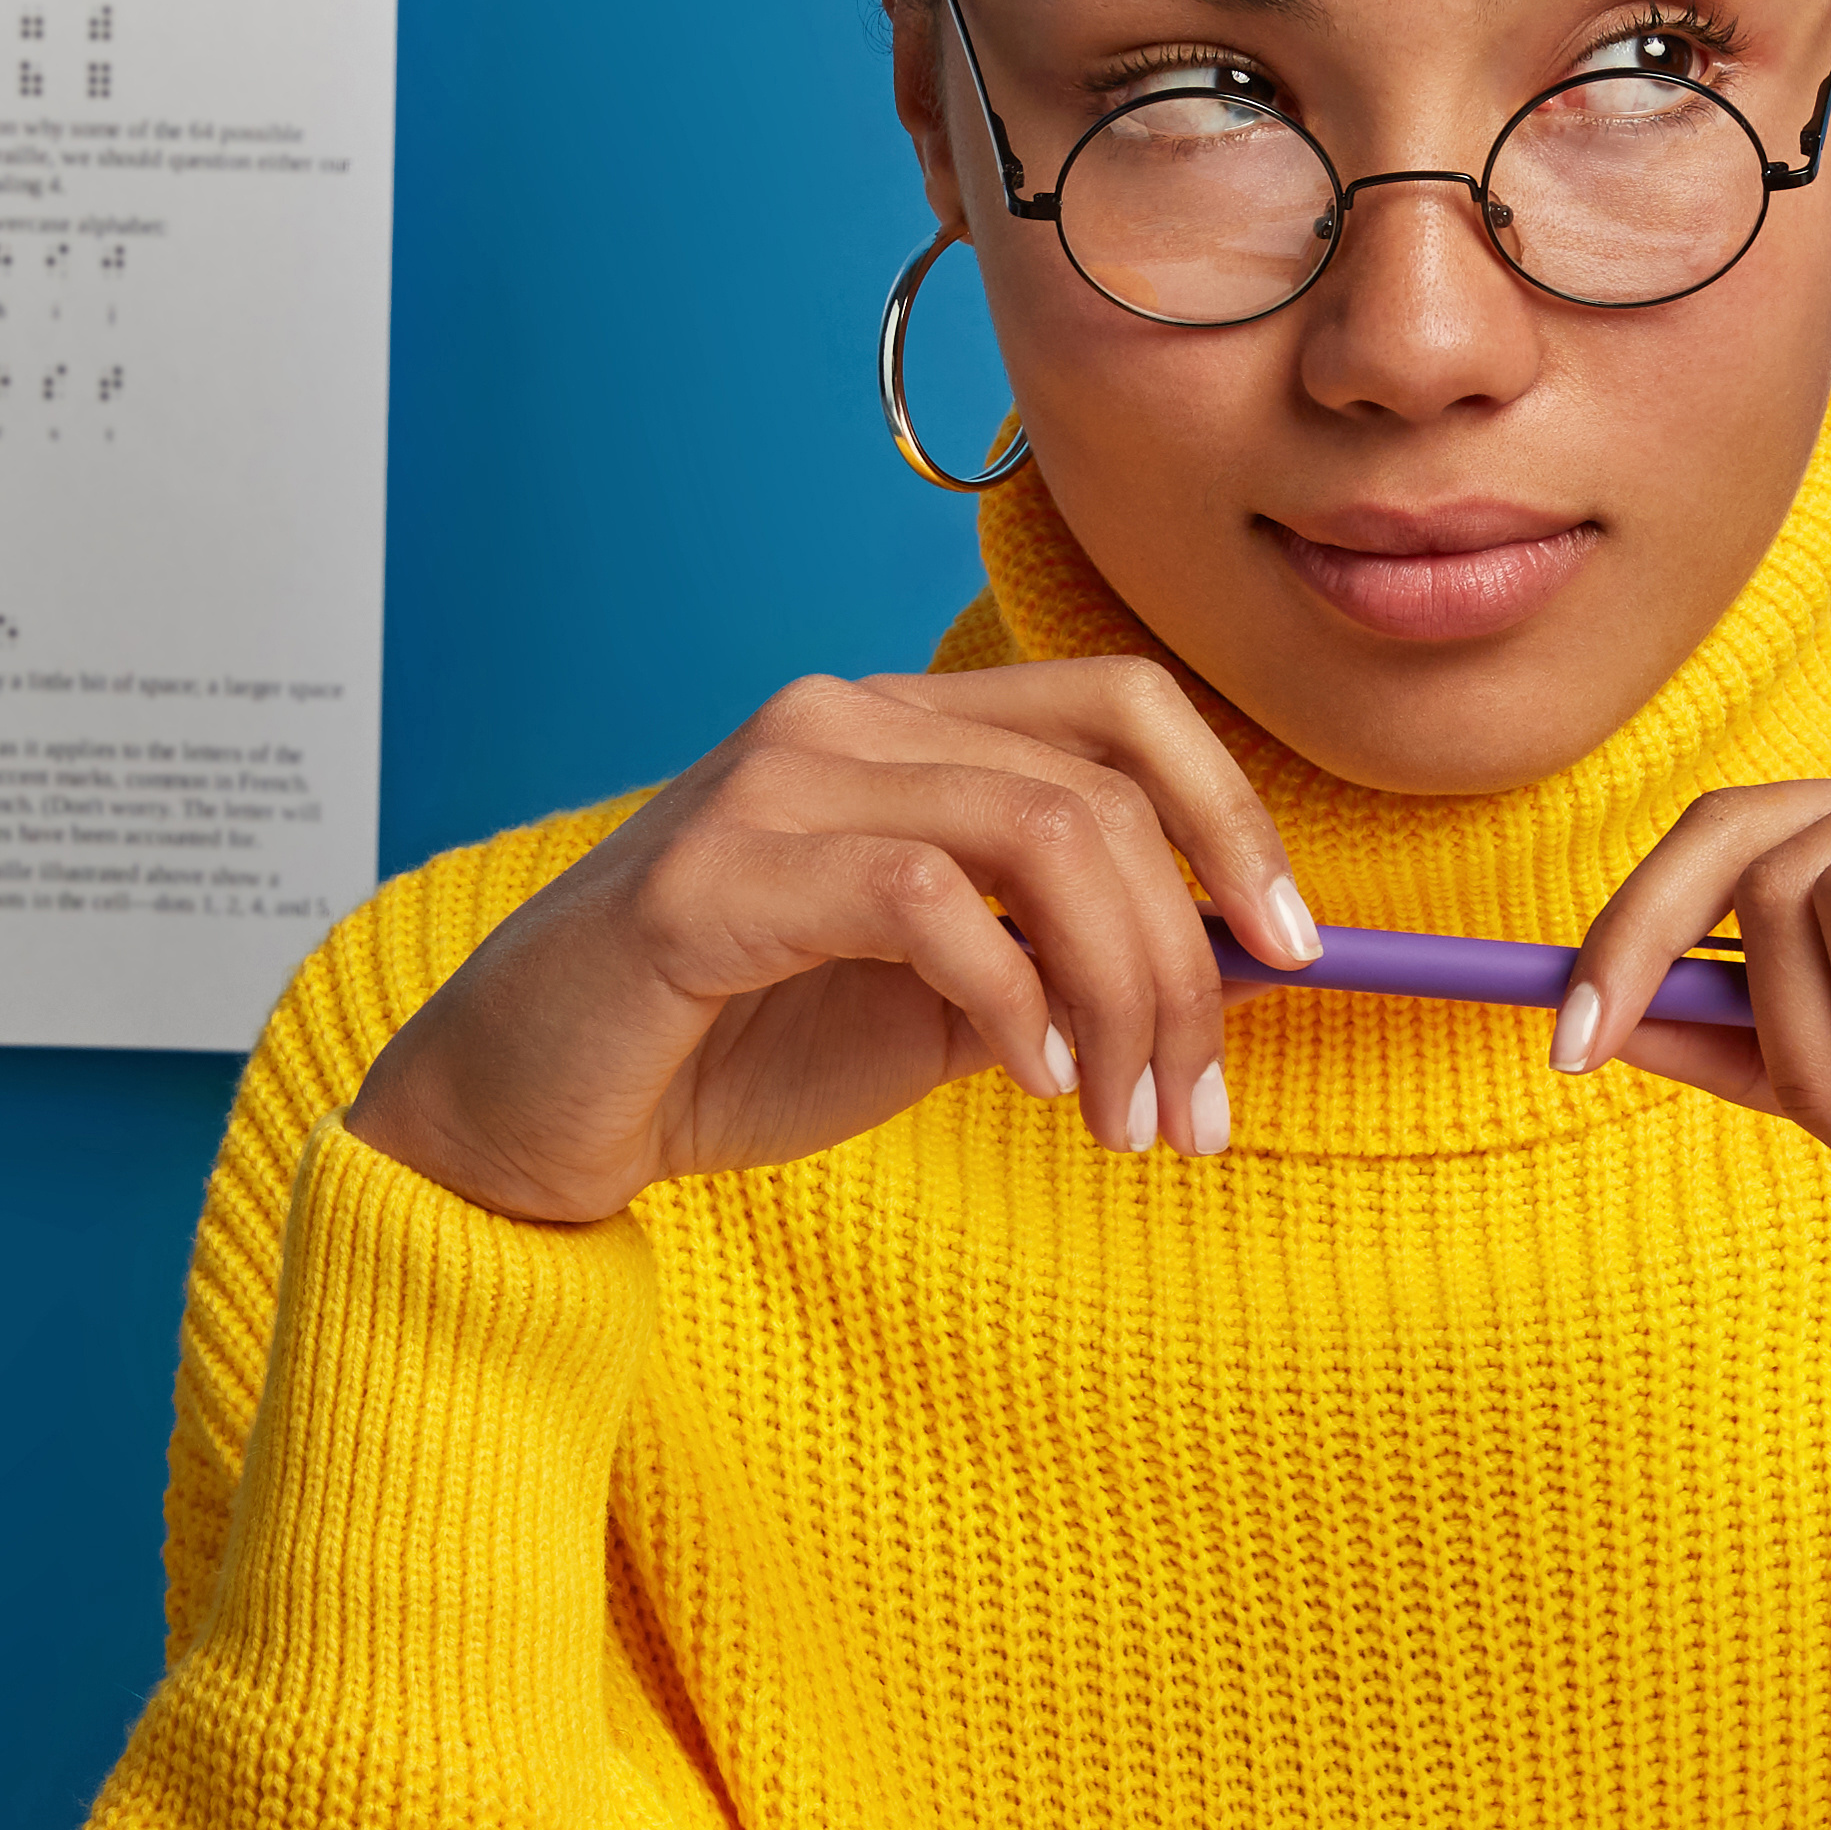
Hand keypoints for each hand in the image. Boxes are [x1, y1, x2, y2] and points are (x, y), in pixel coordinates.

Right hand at [349, 662, 1320, 1228]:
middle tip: (1200, 1106)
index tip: (1298, 947)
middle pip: (1099, 787)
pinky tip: (1026, 1082)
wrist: (532, 1112)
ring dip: (1120, 995)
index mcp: (905, 728)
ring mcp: (775, 781)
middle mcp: (845, 719)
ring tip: (1124, 1120)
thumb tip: (1242, 966)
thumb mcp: (944, 1008)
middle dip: (1187, 960)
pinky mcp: (715, 875)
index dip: (1233, 817)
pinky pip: (925, 903)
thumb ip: (1065, 964)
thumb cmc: (730, 1047)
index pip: (1122, 709)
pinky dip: (1009, 1000)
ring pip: (1035, 835)